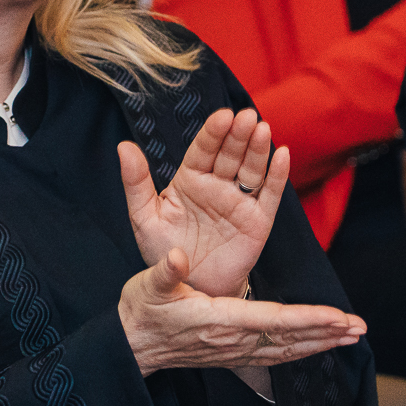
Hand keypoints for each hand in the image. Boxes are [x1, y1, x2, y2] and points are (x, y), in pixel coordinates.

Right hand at [118, 247, 365, 376]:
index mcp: (218, 320)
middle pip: (289, 339)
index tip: (336, 317)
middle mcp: (232, 340)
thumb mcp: (147, 286)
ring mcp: (233, 351)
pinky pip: (275, 357)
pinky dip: (301, 351)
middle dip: (326, 333)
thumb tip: (177, 258)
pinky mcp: (232, 355)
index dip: (308, 319)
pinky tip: (317, 347)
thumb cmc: (141, 311)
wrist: (131, 345)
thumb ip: (164, 272)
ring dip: (320, 344)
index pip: (273, 321)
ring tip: (350, 336)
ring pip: (286, 350)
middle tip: (359, 327)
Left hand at [119, 108, 289, 297]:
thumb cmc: (164, 251)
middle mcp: (217, 185)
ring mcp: (239, 202)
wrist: (187, 289)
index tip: (222, 116)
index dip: (213, 133)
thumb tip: (124, 146)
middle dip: (237, 135)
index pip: (203, 150)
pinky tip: (282, 155)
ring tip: (261, 128)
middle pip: (230, 154)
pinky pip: (269, 195)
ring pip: (251, 170)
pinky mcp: (258, 221)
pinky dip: (277, 176)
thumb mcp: (144, 218)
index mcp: (190, 179)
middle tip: (245, 116)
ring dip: (257, 149)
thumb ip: (135, 183)